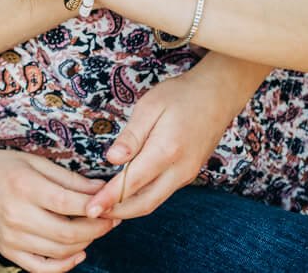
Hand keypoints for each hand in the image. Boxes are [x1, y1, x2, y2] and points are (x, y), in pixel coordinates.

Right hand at [0, 147, 113, 272]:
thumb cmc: (3, 167)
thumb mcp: (35, 162)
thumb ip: (69, 179)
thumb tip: (103, 191)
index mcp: (23, 186)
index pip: (68, 203)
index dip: (96, 207)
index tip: (113, 204)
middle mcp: (16, 215)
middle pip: (68, 232)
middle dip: (97, 228)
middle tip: (112, 218)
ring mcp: (11, 237)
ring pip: (60, 251)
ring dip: (86, 242)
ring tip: (96, 228)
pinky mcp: (8, 251)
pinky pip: (42, 268)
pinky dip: (65, 265)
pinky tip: (78, 251)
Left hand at [86, 54, 258, 220]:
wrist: (217, 95)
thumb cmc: (180, 95)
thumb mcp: (149, 106)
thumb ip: (131, 136)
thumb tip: (112, 159)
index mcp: (166, 151)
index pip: (132, 182)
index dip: (109, 198)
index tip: (90, 209)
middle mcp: (179, 170)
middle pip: (145, 203)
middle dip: (117, 212)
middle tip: (91, 213)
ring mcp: (186, 174)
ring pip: (154, 201)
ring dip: (129, 208)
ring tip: (103, 208)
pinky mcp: (188, 174)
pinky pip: (162, 193)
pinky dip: (141, 199)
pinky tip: (125, 195)